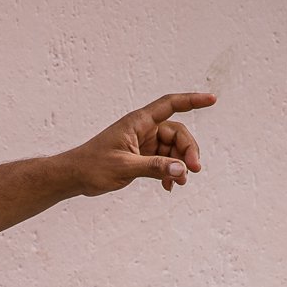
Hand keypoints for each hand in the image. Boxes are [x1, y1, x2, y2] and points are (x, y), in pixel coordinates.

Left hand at [66, 91, 214, 195]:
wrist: (74, 177)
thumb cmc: (93, 166)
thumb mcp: (125, 167)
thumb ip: (154, 167)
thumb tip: (181, 170)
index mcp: (138, 122)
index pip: (171, 104)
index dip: (192, 100)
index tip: (212, 100)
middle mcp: (143, 129)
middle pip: (177, 133)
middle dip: (188, 151)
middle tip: (193, 171)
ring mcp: (143, 143)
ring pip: (172, 149)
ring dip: (180, 165)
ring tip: (181, 183)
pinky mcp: (141, 157)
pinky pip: (163, 161)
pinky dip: (169, 172)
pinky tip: (169, 186)